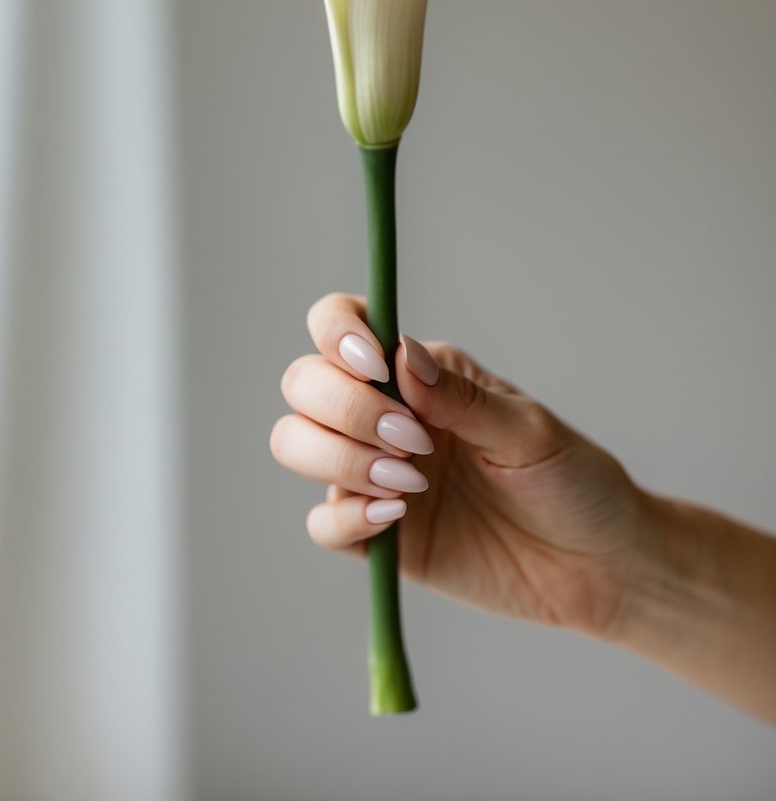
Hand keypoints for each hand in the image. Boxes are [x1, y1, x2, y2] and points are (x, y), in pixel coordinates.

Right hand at [270, 292, 649, 640]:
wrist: (597, 567)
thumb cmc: (573, 482)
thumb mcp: (528, 432)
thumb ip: (459, 398)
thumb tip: (398, 354)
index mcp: (420, 372)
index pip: (344, 325)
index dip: (337, 334)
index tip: (373, 368)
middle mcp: (385, 414)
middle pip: (304, 384)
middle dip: (343, 409)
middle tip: (413, 443)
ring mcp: (374, 473)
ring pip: (295, 444)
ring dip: (337, 459)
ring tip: (408, 485)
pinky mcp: (376, 535)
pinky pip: (321, 523)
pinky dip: (343, 518)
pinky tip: (395, 520)